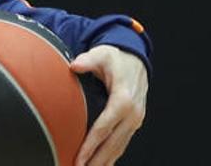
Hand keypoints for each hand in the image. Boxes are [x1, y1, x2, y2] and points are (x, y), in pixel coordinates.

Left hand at [70, 45, 147, 165]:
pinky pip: (122, 143)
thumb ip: (87, 60)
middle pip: (112, 144)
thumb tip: (74, 65)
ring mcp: (135, 120)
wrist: (136, 60)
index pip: (104, 128)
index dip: (90, 145)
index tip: (79, 158)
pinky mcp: (134, 123)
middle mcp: (133, 114)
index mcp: (124, 100)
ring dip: (104, 161)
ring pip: (119, 147)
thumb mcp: (101, 54)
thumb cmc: (117, 59)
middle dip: (96, 160)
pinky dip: (112, 156)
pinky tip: (102, 164)